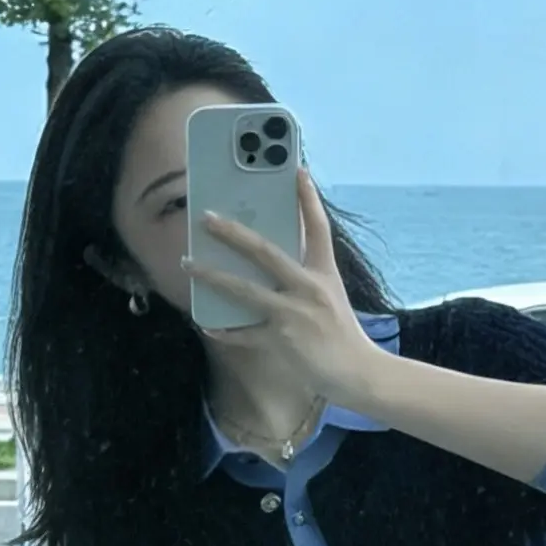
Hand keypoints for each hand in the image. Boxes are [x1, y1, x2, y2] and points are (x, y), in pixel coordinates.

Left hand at [181, 167, 377, 410]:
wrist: (358, 373)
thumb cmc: (342, 335)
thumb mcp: (331, 296)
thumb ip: (306, 276)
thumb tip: (274, 260)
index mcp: (325, 273)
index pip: (319, 228)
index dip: (308, 199)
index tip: (297, 171)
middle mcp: (308, 288)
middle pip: (266, 252)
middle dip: (233, 233)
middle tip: (206, 217)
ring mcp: (293, 314)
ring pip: (244, 289)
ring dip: (212, 275)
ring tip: (188, 263)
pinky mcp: (281, 340)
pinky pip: (243, 333)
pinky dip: (224, 329)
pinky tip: (205, 323)